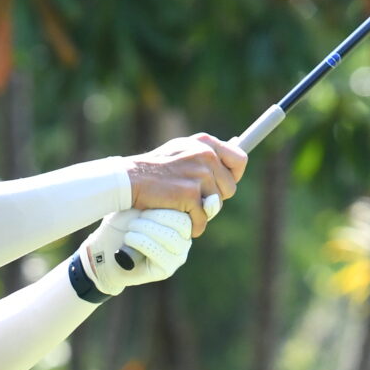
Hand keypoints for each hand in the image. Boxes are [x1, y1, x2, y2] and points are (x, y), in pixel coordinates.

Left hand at [80, 208, 191, 295]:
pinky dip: (142, 243)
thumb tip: (186, 191)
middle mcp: (184, 239)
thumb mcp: (140, 204)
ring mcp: (178, 255)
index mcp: (182, 221)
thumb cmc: (122, 223)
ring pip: (172, 239)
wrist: (103, 249)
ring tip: (131, 228)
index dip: (163, 206)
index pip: (189, 210)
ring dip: (147, 230)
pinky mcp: (166, 270)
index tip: (143, 205)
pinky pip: (161, 254)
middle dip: (156, 217)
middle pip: (183, 224)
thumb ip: (162, 197)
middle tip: (136, 219)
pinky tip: (129, 239)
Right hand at [127, 132, 248, 235]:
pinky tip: (180, 219)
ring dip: (202, 212)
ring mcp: (199, 175)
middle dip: (214, 198)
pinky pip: (202, 219)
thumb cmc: (154, 168)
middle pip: (230, 188)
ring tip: (182, 206)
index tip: (222, 185)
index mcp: (206, 143)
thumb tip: (236, 160)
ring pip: (216, 205)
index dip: (233, 176)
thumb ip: (205, 156)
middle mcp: (206, 155)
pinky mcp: (190, 194)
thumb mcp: (182, 150)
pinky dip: (193, 226)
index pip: (240, 160)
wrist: (129, 178)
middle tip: (193, 199)